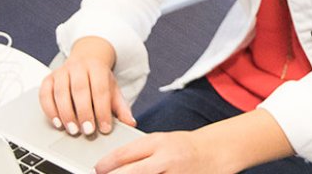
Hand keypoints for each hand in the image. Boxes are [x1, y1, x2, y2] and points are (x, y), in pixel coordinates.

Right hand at [40, 36, 135, 136]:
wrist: (86, 59)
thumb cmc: (99, 79)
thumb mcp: (113, 89)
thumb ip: (121, 107)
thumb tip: (130, 122)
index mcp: (97, 68)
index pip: (100, 89)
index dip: (102, 110)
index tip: (105, 128)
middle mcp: (78, 67)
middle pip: (80, 90)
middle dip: (84, 112)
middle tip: (87, 130)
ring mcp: (62, 72)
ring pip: (61, 92)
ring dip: (66, 113)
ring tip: (72, 129)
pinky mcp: (48, 78)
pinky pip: (45, 94)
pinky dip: (50, 110)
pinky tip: (57, 122)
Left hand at [94, 130, 230, 173]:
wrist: (213, 153)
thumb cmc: (184, 146)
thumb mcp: (162, 141)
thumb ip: (141, 151)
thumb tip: (114, 162)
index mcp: (160, 142)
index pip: (126, 153)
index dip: (107, 163)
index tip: (98, 168)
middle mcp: (166, 158)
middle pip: (132, 172)